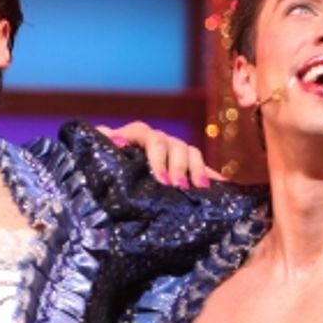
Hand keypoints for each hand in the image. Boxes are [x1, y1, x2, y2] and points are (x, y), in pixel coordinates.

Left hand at [97, 122, 217, 187]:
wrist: (112, 169)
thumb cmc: (104, 159)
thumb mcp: (99, 150)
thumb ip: (100, 141)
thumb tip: (111, 139)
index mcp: (138, 134)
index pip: (148, 137)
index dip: (155, 156)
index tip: (158, 177)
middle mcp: (159, 139)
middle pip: (173, 146)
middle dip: (175, 166)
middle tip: (174, 185)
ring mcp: (175, 151)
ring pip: (190, 153)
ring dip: (195, 170)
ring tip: (197, 188)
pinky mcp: (186, 166)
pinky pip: (203, 167)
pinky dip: (212, 175)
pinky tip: (223, 185)